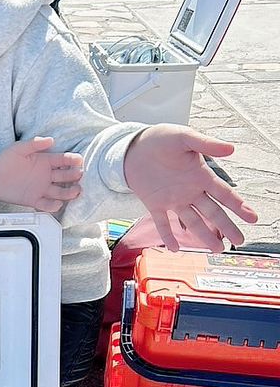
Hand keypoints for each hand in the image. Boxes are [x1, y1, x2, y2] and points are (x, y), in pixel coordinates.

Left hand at [0, 137, 82, 212]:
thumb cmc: (4, 161)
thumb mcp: (18, 148)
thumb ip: (34, 144)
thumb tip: (50, 140)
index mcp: (45, 161)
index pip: (63, 160)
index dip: (72, 160)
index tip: (79, 160)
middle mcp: (46, 175)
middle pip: (66, 176)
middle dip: (75, 176)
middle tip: (79, 176)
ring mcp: (41, 188)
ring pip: (60, 191)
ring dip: (69, 192)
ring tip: (75, 191)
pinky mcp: (34, 200)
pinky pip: (47, 204)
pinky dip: (53, 205)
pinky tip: (57, 203)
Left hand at [122, 126, 257, 250]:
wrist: (134, 146)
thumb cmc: (162, 138)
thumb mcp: (184, 137)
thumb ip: (206, 144)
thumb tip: (231, 149)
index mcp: (200, 175)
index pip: (224, 194)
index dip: (238, 205)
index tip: (252, 218)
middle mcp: (190, 191)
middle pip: (212, 212)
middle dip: (227, 226)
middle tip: (239, 241)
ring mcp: (173, 199)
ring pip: (192, 221)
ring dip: (204, 235)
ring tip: (217, 249)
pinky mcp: (154, 204)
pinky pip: (163, 223)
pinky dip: (168, 235)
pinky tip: (175, 248)